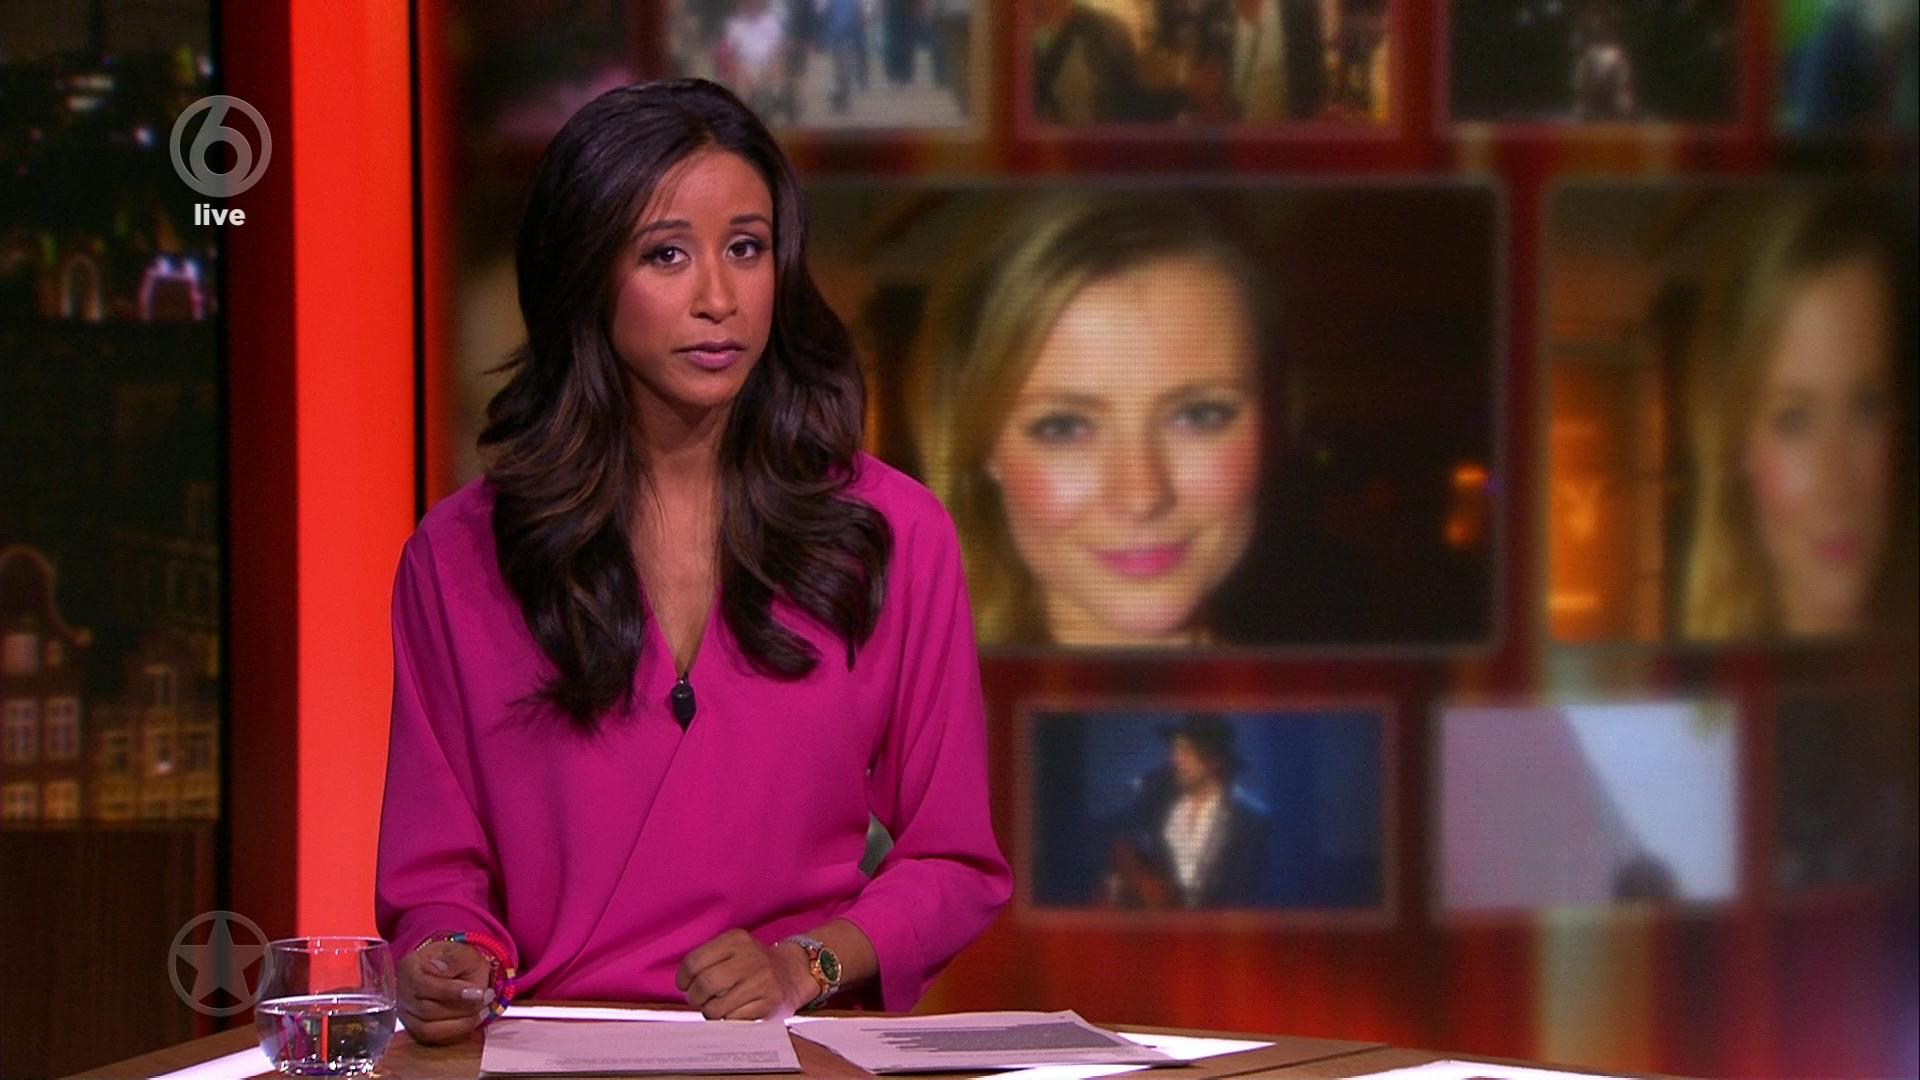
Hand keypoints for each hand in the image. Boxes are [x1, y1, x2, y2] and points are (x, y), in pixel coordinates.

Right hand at [396, 940, 495, 1045]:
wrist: (457, 973)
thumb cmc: (458, 961)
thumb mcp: (462, 951)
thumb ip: (454, 958)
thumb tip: (442, 971)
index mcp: (409, 968)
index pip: (423, 985)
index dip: (451, 992)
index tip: (478, 992)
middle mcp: (402, 994)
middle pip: (427, 1010)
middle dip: (462, 1008)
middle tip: (487, 998)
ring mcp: (406, 1014)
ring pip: (429, 1029)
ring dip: (462, 1022)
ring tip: (484, 1009)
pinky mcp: (415, 1030)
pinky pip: (433, 1038)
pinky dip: (456, 1031)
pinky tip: (474, 1019)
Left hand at [675, 929, 816, 1019]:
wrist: (794, 972)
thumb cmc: (753, 964)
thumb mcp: (733, 949)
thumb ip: (708, 960)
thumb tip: (683, 986)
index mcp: (736, 940)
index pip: (694, 962)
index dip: (683, 979)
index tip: (685, 985)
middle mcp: (750, 957)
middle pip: (704, 985)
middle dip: (694, 998)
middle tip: (699, 1000)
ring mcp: (762, 980)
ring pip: (715, 1008)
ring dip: (710, 1012)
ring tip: (717, 1006)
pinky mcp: (769, 1002)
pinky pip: (732, 1020)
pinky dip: (728, 1019)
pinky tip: (735, 1010)